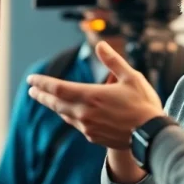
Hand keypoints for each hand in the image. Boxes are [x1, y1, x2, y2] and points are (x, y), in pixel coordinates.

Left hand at [28, 41, 164, 148]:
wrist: (152, 136)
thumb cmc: (143, 104)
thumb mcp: (131, 76)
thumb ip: (112, 61)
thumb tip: (100, 45)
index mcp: (91, 96)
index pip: (58, 88)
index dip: (42, 83)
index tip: (31, 80)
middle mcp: (85, 113)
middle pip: (56, 103)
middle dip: (42, 96)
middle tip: (32, 90)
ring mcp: (88, 128)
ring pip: (64, 115)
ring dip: (54, 106)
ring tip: (49, 100)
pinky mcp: (93, 137)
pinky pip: (76, 125)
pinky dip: (69, 116)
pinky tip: (70, 114)